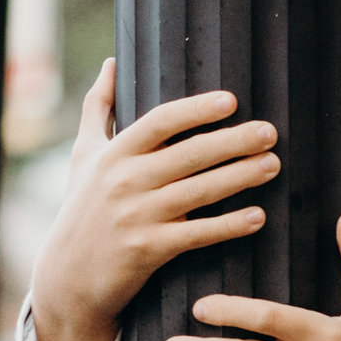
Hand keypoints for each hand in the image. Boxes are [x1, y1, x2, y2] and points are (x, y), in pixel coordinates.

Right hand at [27, 66, 281, 340]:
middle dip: (233, 142)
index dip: (196, 110)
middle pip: (188, 154)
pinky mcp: (148, 250)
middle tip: (269, 132)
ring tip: (272, 165)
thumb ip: (97, 108)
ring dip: (240, 177)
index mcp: (114, 154)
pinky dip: (229, 226)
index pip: (160, 121)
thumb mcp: (83, 156)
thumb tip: (110, 63)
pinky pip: (198, 234)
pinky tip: (258, 216)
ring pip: (199, 191)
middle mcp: (124, 181)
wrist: (67, 278)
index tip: (231, 100)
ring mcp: (137, 216)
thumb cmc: (81, 210)